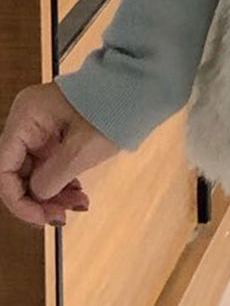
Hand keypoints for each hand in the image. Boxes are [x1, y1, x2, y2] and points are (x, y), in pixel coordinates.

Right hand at [0, 83, 121, 228]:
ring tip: (78, 203)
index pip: (4, 168)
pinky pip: (49, 163)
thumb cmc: (115, 109)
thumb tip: (36, 194)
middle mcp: (28, 119)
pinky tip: (78, 194)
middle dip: (39, 198)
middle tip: (61, 215)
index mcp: (26, 116)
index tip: (41, 217)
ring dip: (53, 193)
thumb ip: (52, 177)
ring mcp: (42, 126)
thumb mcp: (82, 150)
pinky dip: (62, 181)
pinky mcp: (56, 132)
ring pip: (34, 171)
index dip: (18, 199)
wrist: (140, 87)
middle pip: (18, 171)